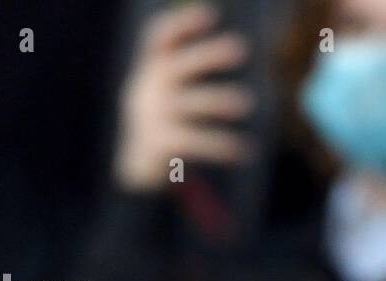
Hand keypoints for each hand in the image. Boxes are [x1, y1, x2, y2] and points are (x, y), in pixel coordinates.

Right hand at [114, 3, 254, 191]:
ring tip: (247, 103)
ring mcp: (153, 117)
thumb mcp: (170, 88)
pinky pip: (196, 142)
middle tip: (241, 48)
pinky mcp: (162, 144)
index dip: (182, 25)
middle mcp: (149, 89)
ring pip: (191, 105)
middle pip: (178, 66)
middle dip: (209, 55)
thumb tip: (234, 43)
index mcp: (153, 70)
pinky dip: (222, 146)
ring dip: (219, 101)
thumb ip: (190, 67)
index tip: (211, 14)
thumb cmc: (168, 116)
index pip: (160, 39)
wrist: (138, 161)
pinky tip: (246, 150)